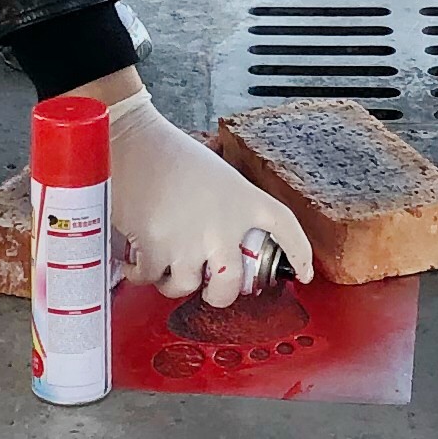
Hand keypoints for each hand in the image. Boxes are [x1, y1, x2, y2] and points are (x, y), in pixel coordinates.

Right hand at [103, 87, 314, 305]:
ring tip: (163, 266)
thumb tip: (221, 233)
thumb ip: (227, 204)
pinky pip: (150, 278)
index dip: (299, 254)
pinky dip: (140, 274)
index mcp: (244, 200)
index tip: (305, 272)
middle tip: (210, 290)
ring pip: (185, 286)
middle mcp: (224, 227)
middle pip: (231, 285)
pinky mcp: (157, 250)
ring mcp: (191, 243)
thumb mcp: (216, 174)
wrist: (132, 142)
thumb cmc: (168, 152)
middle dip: (219, 296)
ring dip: (173, 282)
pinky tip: (136, 262)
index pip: (285, 227)